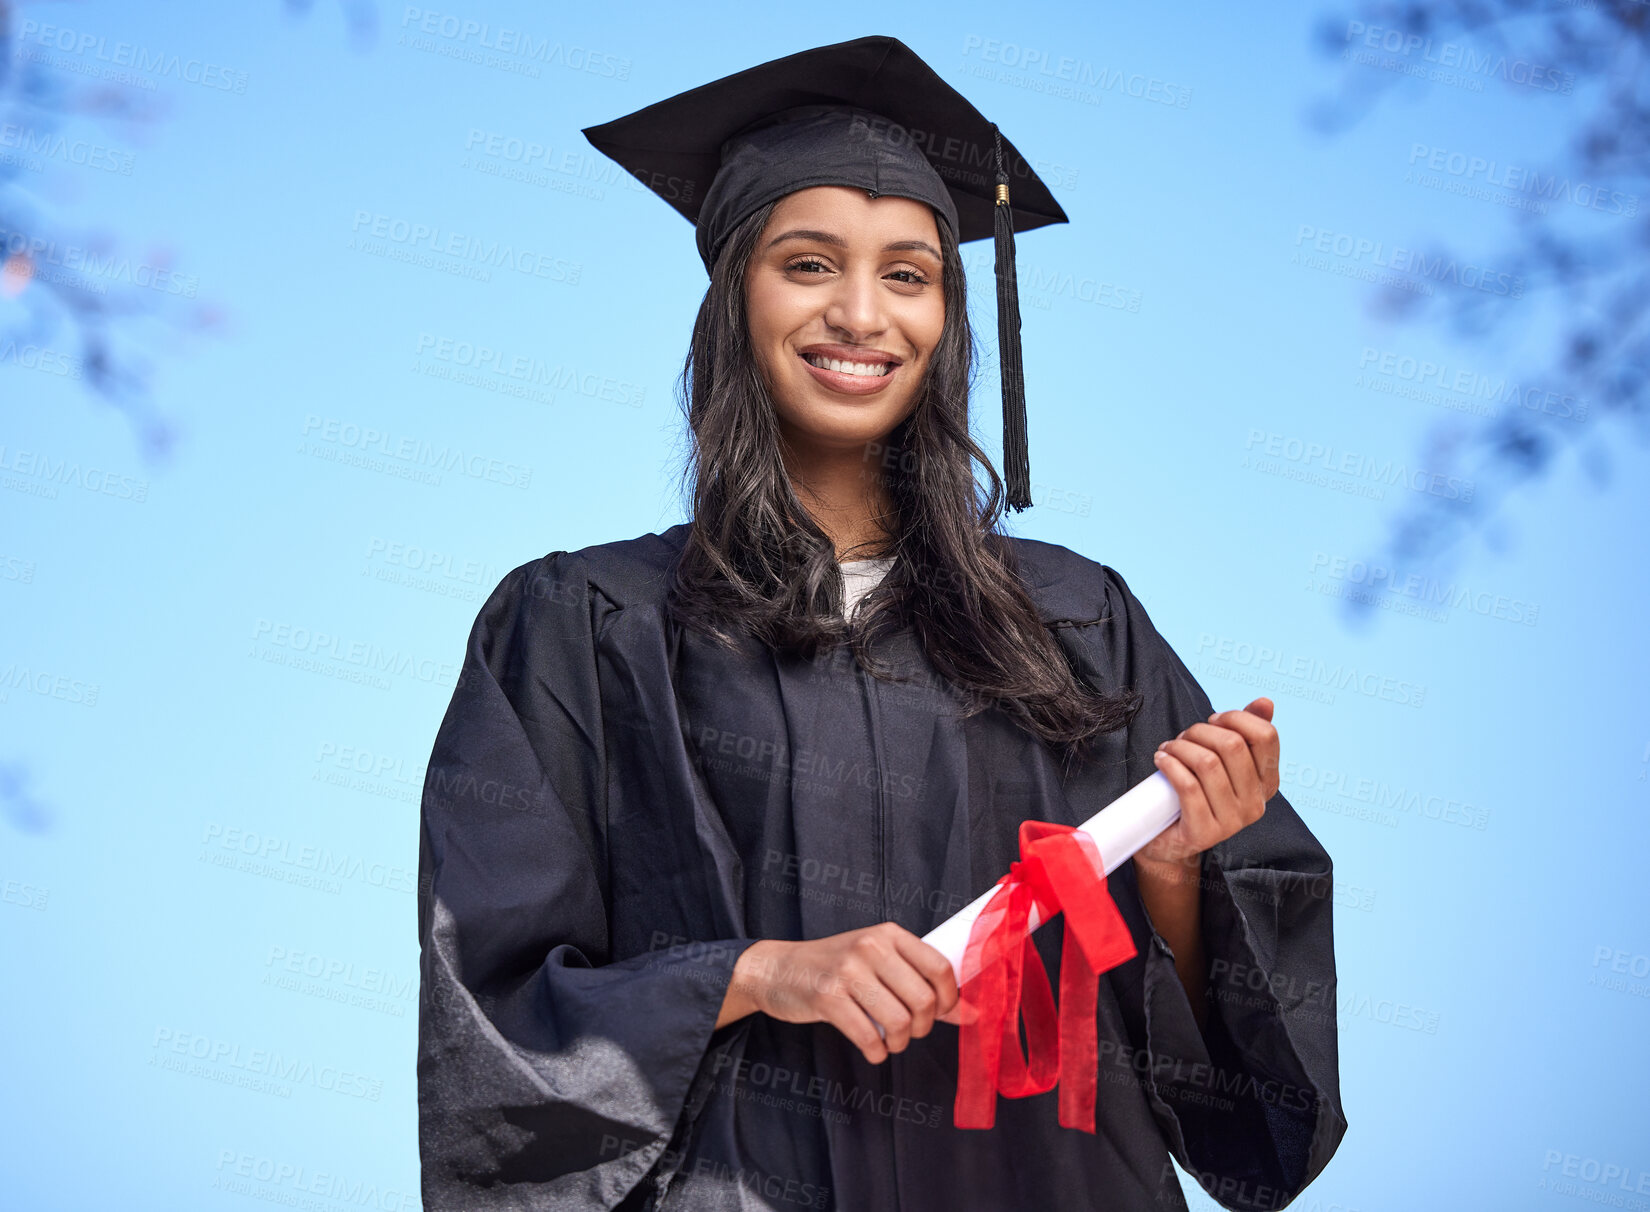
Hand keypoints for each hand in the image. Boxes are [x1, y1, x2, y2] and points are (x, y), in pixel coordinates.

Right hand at [718, 923, 959, 1063]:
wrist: (778, 969)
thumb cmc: (835, 968)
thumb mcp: (879, 964)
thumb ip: (921, 984)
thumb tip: (971, 1014)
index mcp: (889, 934)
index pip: (939, 967)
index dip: (949, 1000)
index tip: (940, 1014)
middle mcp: (870, 947)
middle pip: (923, 999)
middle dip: (923, 1027)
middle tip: (910, 1032)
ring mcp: (847, 971)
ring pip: (899, 1021)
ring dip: (900, 1043)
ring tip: (889, 1042)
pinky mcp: (827, 997)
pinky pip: (869, 1037)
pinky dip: (877, 1052)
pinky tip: (873, 1048)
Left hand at [1135, 696, 1279, 878]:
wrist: (1168, 837)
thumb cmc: (1196, 789)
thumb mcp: (1222, 759)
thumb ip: (1245, 730)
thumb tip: (1265, 701)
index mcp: (1268, 783)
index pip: (1266, 736)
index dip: (1235, 718)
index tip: (1213, 720)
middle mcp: (1256, 804)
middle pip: (1232, 746)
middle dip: (1200, 731)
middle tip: (1183, 738)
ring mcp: (1232, 822)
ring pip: (1207, 764)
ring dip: (1181, 747)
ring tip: (1169, 749)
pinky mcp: (1205, 833)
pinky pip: (1188, 787)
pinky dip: (1170, 765)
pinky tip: (1161, 760)